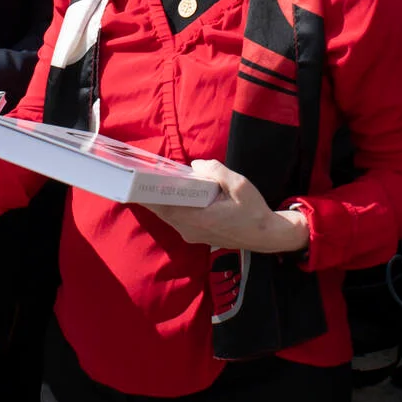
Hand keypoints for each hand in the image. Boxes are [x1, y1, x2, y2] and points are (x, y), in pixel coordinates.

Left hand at [140, 159, 308, 253]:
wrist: (267, 236)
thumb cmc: (254, 211)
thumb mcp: (239, 185)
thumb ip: (216, 171)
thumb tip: (196, 165)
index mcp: (200, 217)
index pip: (166, 206)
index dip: (148, 195)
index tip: (134, 183)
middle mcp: (191, 229)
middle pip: (161, 210)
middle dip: (148, 195)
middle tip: (134, 178)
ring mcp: (192, 234)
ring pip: (167, 215)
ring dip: (157, 200)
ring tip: (146, 183)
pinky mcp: (195, 235)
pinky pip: (175, 219)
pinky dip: (168, 206)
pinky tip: (166, 193)